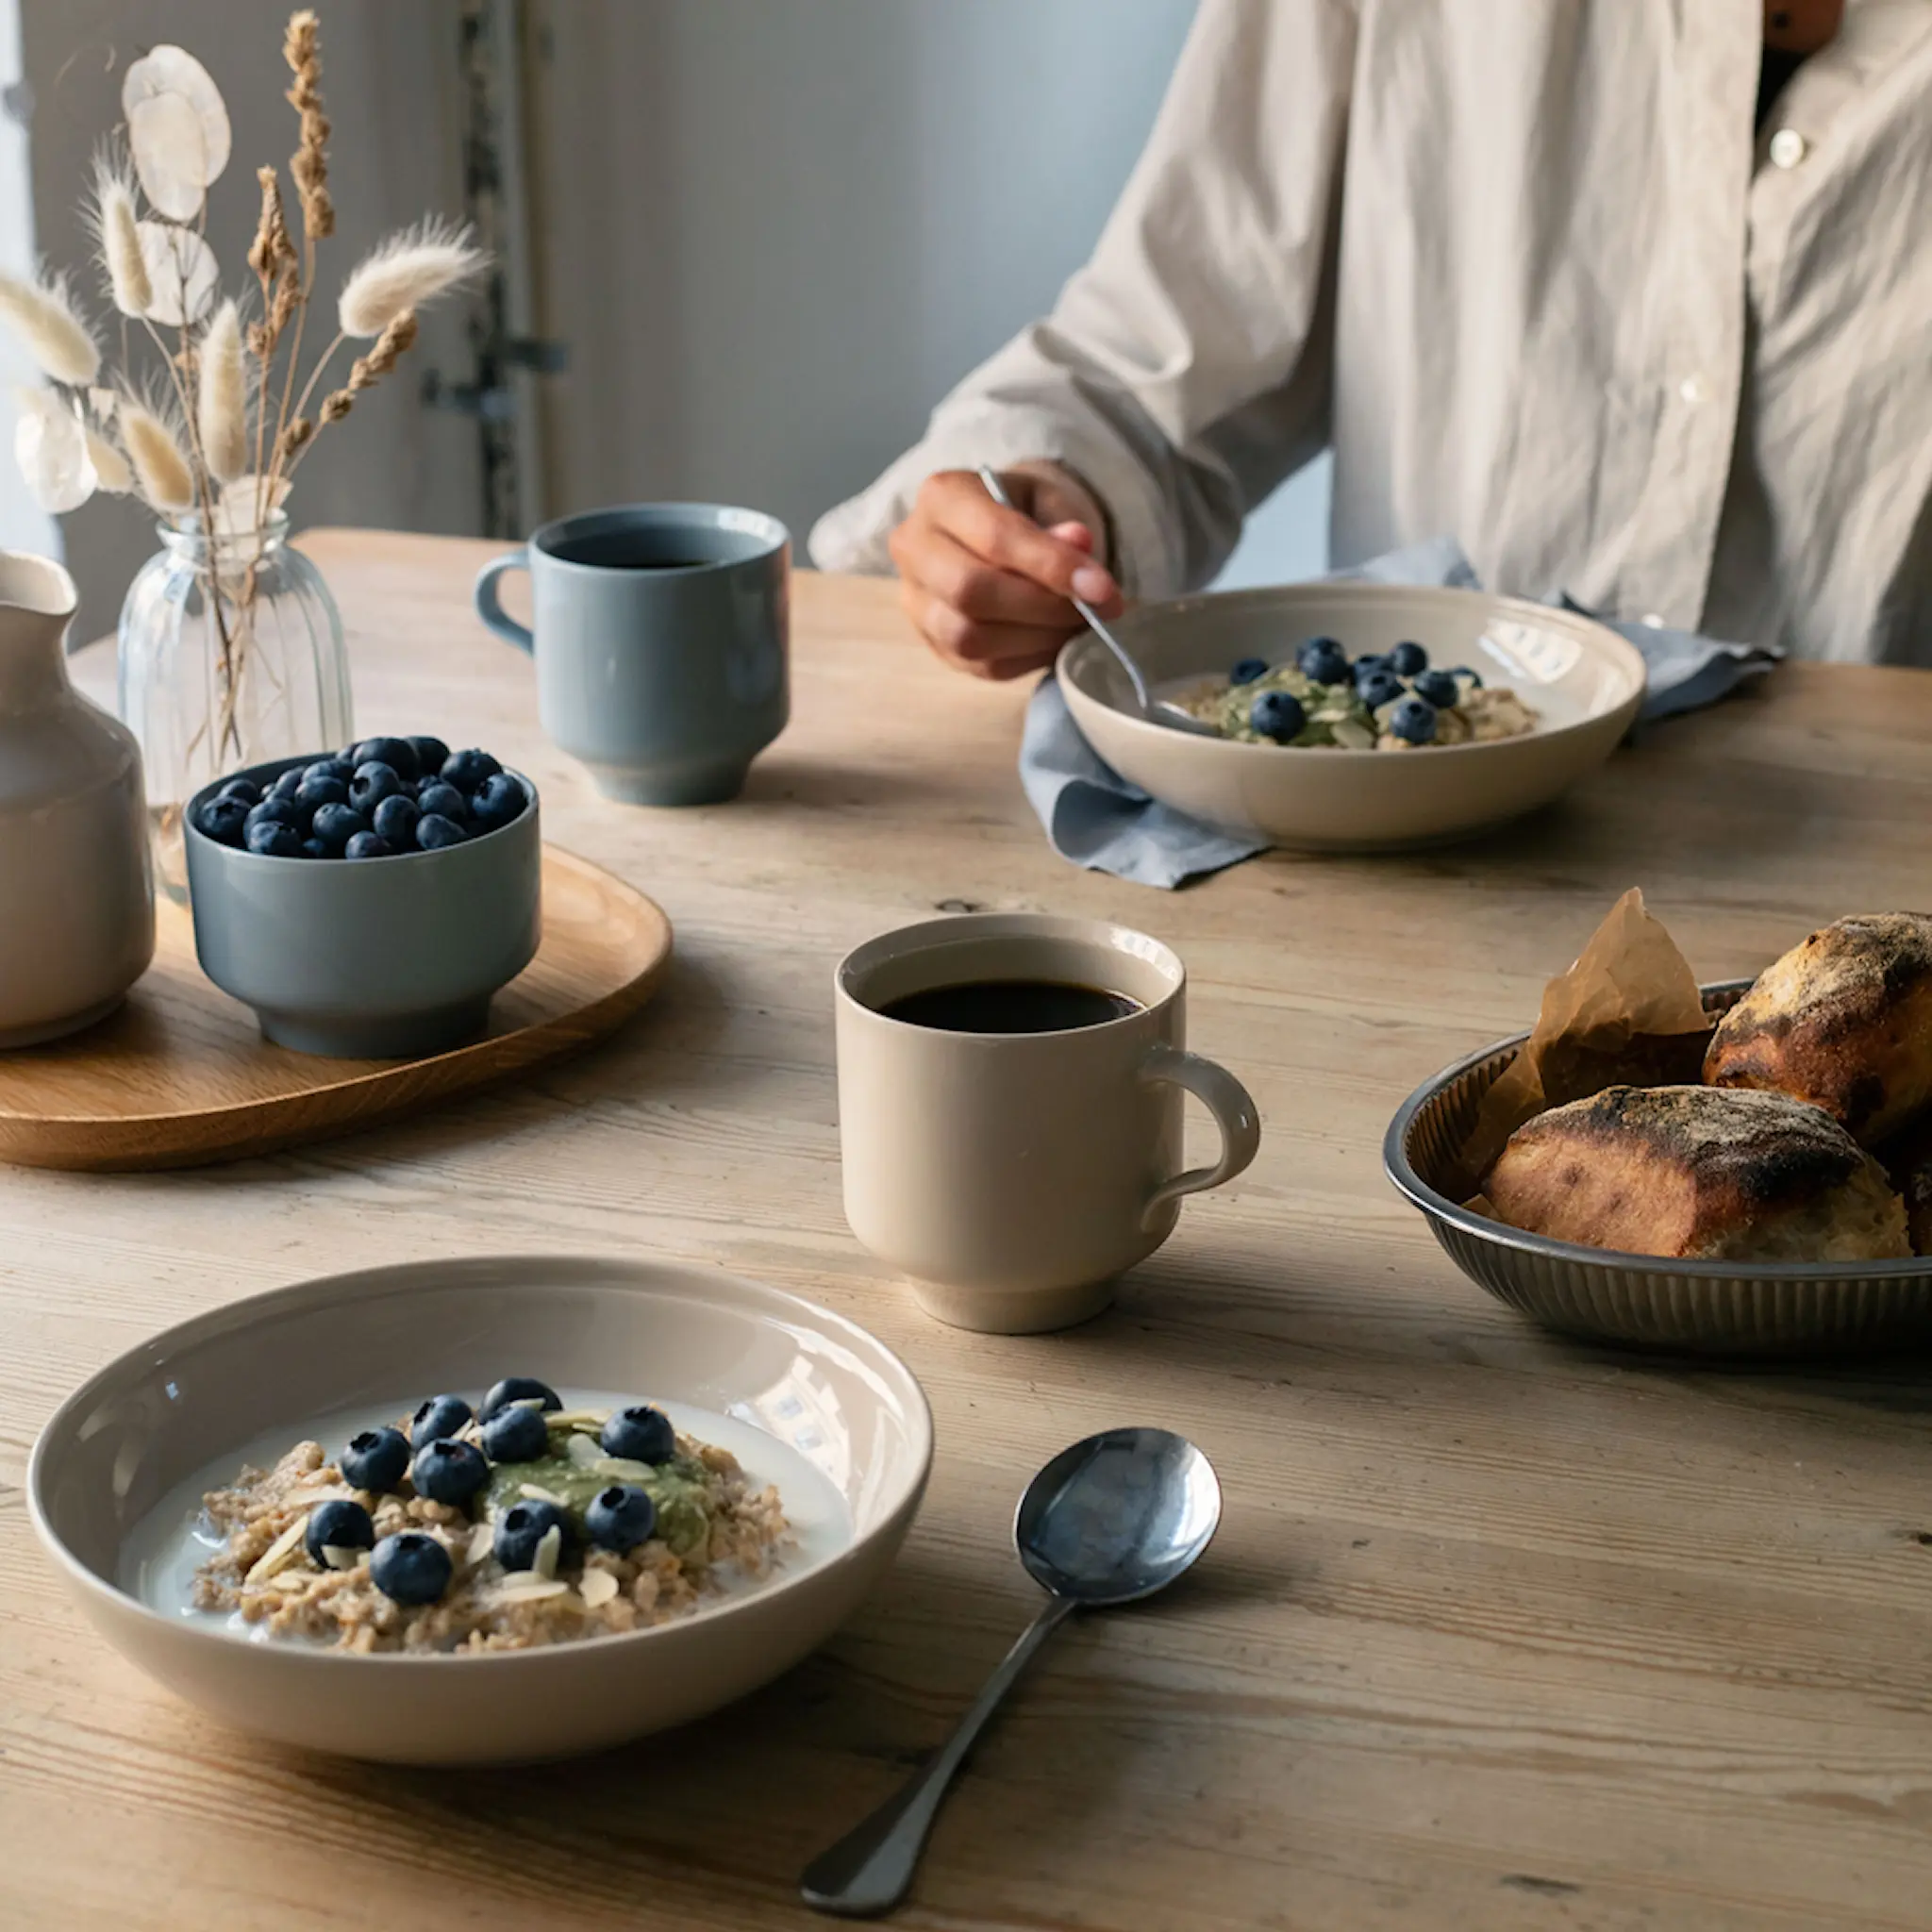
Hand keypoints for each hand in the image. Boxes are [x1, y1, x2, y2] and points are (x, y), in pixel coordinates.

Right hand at [887, 462, 1124, 680]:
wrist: (994, 534)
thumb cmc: (1023, 511)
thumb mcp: (1047, 500)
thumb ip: (1061, 522)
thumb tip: (1079, 544)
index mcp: (941, 497)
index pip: (993, 537)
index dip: (1052, 566)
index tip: (1103, 588)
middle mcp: (914, 548)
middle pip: (970, 591)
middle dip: (1043, 607)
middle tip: (1092, 610)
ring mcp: (916, 602)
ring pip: (970, 637)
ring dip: (1036, 638)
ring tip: (1075, 625)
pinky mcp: (932, 643)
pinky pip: (980, 666)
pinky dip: (1029, 658)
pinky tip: (1053, 639)